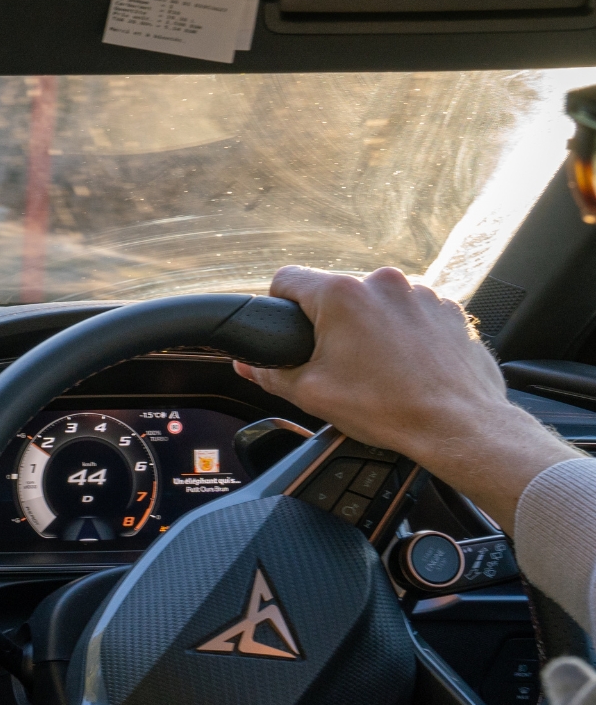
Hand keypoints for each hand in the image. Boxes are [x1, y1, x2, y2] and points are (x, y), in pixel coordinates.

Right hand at [234, 266, 581, 529]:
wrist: (459, 426)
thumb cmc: (388, 410)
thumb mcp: (311, 395)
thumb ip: (270, 373)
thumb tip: (246, 365)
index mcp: (342, 295)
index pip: (288, 278)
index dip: (278, 303)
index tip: (287, 326)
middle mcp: (382, 282)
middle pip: (337, 292)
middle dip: (331, 322)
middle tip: (337, 362)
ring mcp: (421, 292)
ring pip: (377, 302)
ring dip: (370, 326)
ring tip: (378, 367)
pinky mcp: (449, 307)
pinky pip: (412, 312)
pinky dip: (404, 332)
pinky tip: (407, 365)